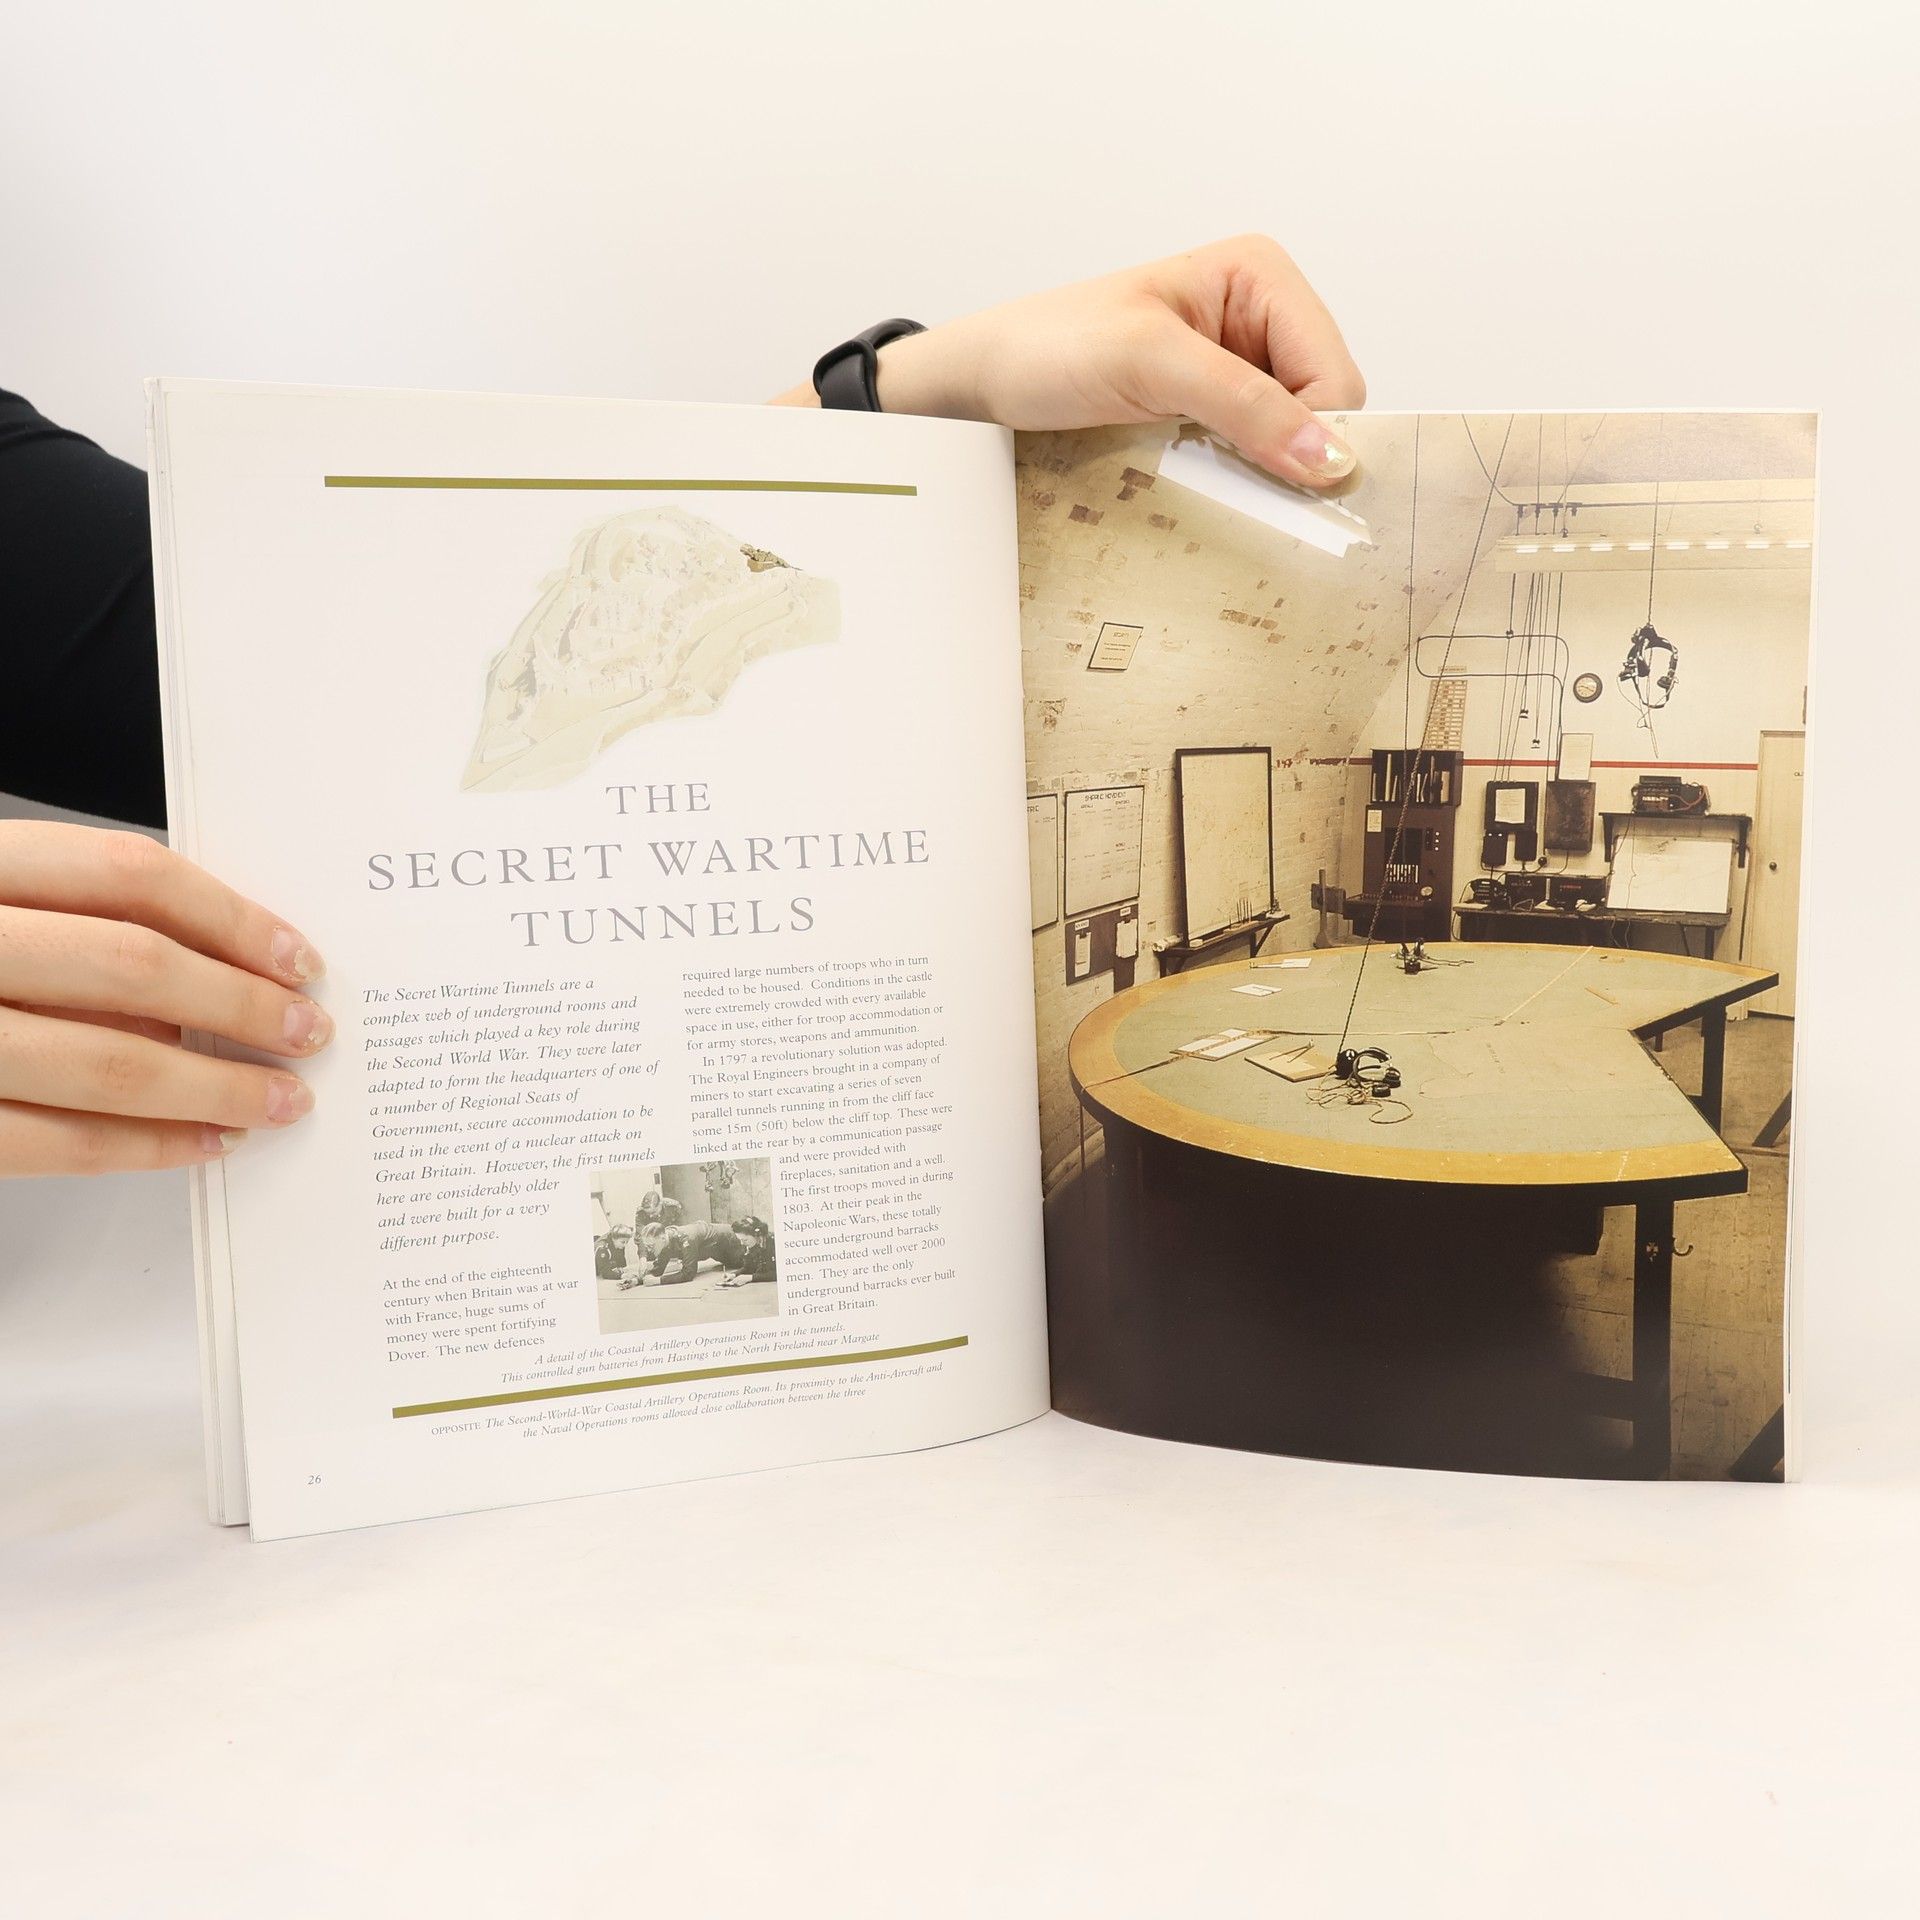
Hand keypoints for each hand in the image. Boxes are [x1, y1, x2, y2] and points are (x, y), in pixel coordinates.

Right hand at [0, 823, 329, 1176]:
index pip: (128, 874)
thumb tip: (216, 974)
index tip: (299, 958)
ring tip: (280, 1100)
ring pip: (108, 1064)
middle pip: (132, 966)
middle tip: (309, 1033)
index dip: (231, 916)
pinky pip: (57, 1142)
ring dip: (215, 1089)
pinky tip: (205, 1144)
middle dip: (240, 1006)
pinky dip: (146, 1147)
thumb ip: (78, 923)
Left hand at [781, 235, 1365, 485]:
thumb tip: (1327, 455)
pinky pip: (1255, 455)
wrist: (986, 379)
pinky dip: (1240, 476)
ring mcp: (1237, 366)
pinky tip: (1200, 476)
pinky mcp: (1211, 409)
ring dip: (1262, 468)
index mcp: (1260, 275)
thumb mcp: (1149, 363)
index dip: (1319, 434)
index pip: (1336, 373)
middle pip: (1324, 409)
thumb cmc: (1049, 348)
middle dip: (1290, 450)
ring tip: (1202, 466)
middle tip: (1226, 470)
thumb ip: (1243, 404)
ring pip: (1293, 439)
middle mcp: (1259, 316)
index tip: (1286, 483)